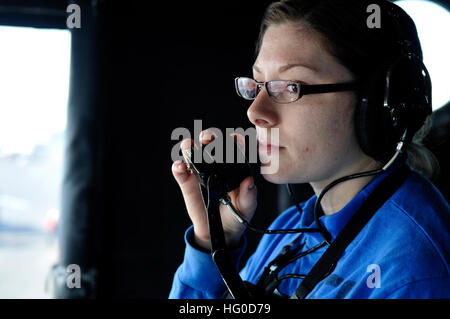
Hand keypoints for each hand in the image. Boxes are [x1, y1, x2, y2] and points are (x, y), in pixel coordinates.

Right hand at [171, 129, 257, 249]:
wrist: (219, 232)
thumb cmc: (236, 215)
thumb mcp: (246, 207)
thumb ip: (249, 196)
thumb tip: (249, 182)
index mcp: (234, 168)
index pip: (234, 148)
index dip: (234, 140)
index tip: (234, 138)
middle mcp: (216, 166)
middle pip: (211, 145)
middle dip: (209, 137)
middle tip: (207, 138)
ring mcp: (200, 173)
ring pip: (193, 154)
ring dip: (189, 147)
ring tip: (188, 146)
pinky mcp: (187, 183)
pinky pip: (181, 172)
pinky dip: (178, 167)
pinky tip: (180, 166)